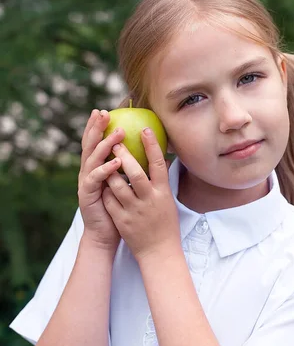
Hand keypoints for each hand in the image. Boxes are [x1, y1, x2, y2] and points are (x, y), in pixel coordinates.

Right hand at [78, 109, 125, 251]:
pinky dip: (105, 170)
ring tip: (117, 134)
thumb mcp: (127, 187)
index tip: (108, 109)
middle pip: (90, 145)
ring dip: (104, 145)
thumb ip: (133, 170)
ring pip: (92, 159)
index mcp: (97, 168)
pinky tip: (116, 162)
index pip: (97, 142)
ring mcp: (86, 184)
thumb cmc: (119, 211)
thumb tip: (157, 157)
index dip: (99, 126)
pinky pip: (95, 180)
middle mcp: (88, 173)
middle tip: (104, 112)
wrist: (106, 235)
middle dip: (96, 128)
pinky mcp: (87, 196)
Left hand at [102, 128, 180, 260]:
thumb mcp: (167, 202)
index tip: (145, 129)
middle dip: (123, 155)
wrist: (159, 252)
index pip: (159, 164)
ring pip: (118, 186)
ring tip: (104, 160)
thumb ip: (161, 182)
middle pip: (135, 172)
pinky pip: (109, 201)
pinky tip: (101, 184)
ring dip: (109, 172)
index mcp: (163, 193)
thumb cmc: (165, 224)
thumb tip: (162, 160)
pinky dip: (105, 191)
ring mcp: (135, 211)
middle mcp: (150, 200)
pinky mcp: (122, 220)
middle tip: (114, 141)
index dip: (152, 145)